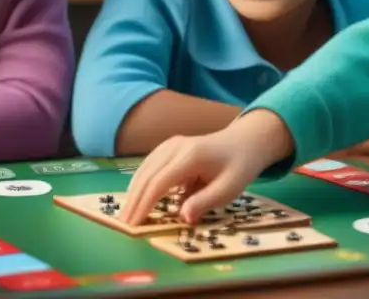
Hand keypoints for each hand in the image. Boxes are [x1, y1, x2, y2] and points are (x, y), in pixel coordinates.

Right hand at [122, 109, 294, 224]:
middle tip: (124, 225)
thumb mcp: (229, 189)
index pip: (159, 182)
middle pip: (147, 175)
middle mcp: (176, 146)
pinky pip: (149, 165)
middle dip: (134, 201)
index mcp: (191, 156)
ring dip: (134, 192)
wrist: (243, 142)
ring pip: (145, 169)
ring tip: (126, 215)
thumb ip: (205, 202)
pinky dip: (141, 182)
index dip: (144, 204)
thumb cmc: (238, 168)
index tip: (134, 224)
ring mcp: (171, 144)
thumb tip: (183, 217)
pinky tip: (136, 197)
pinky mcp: (169, 146)